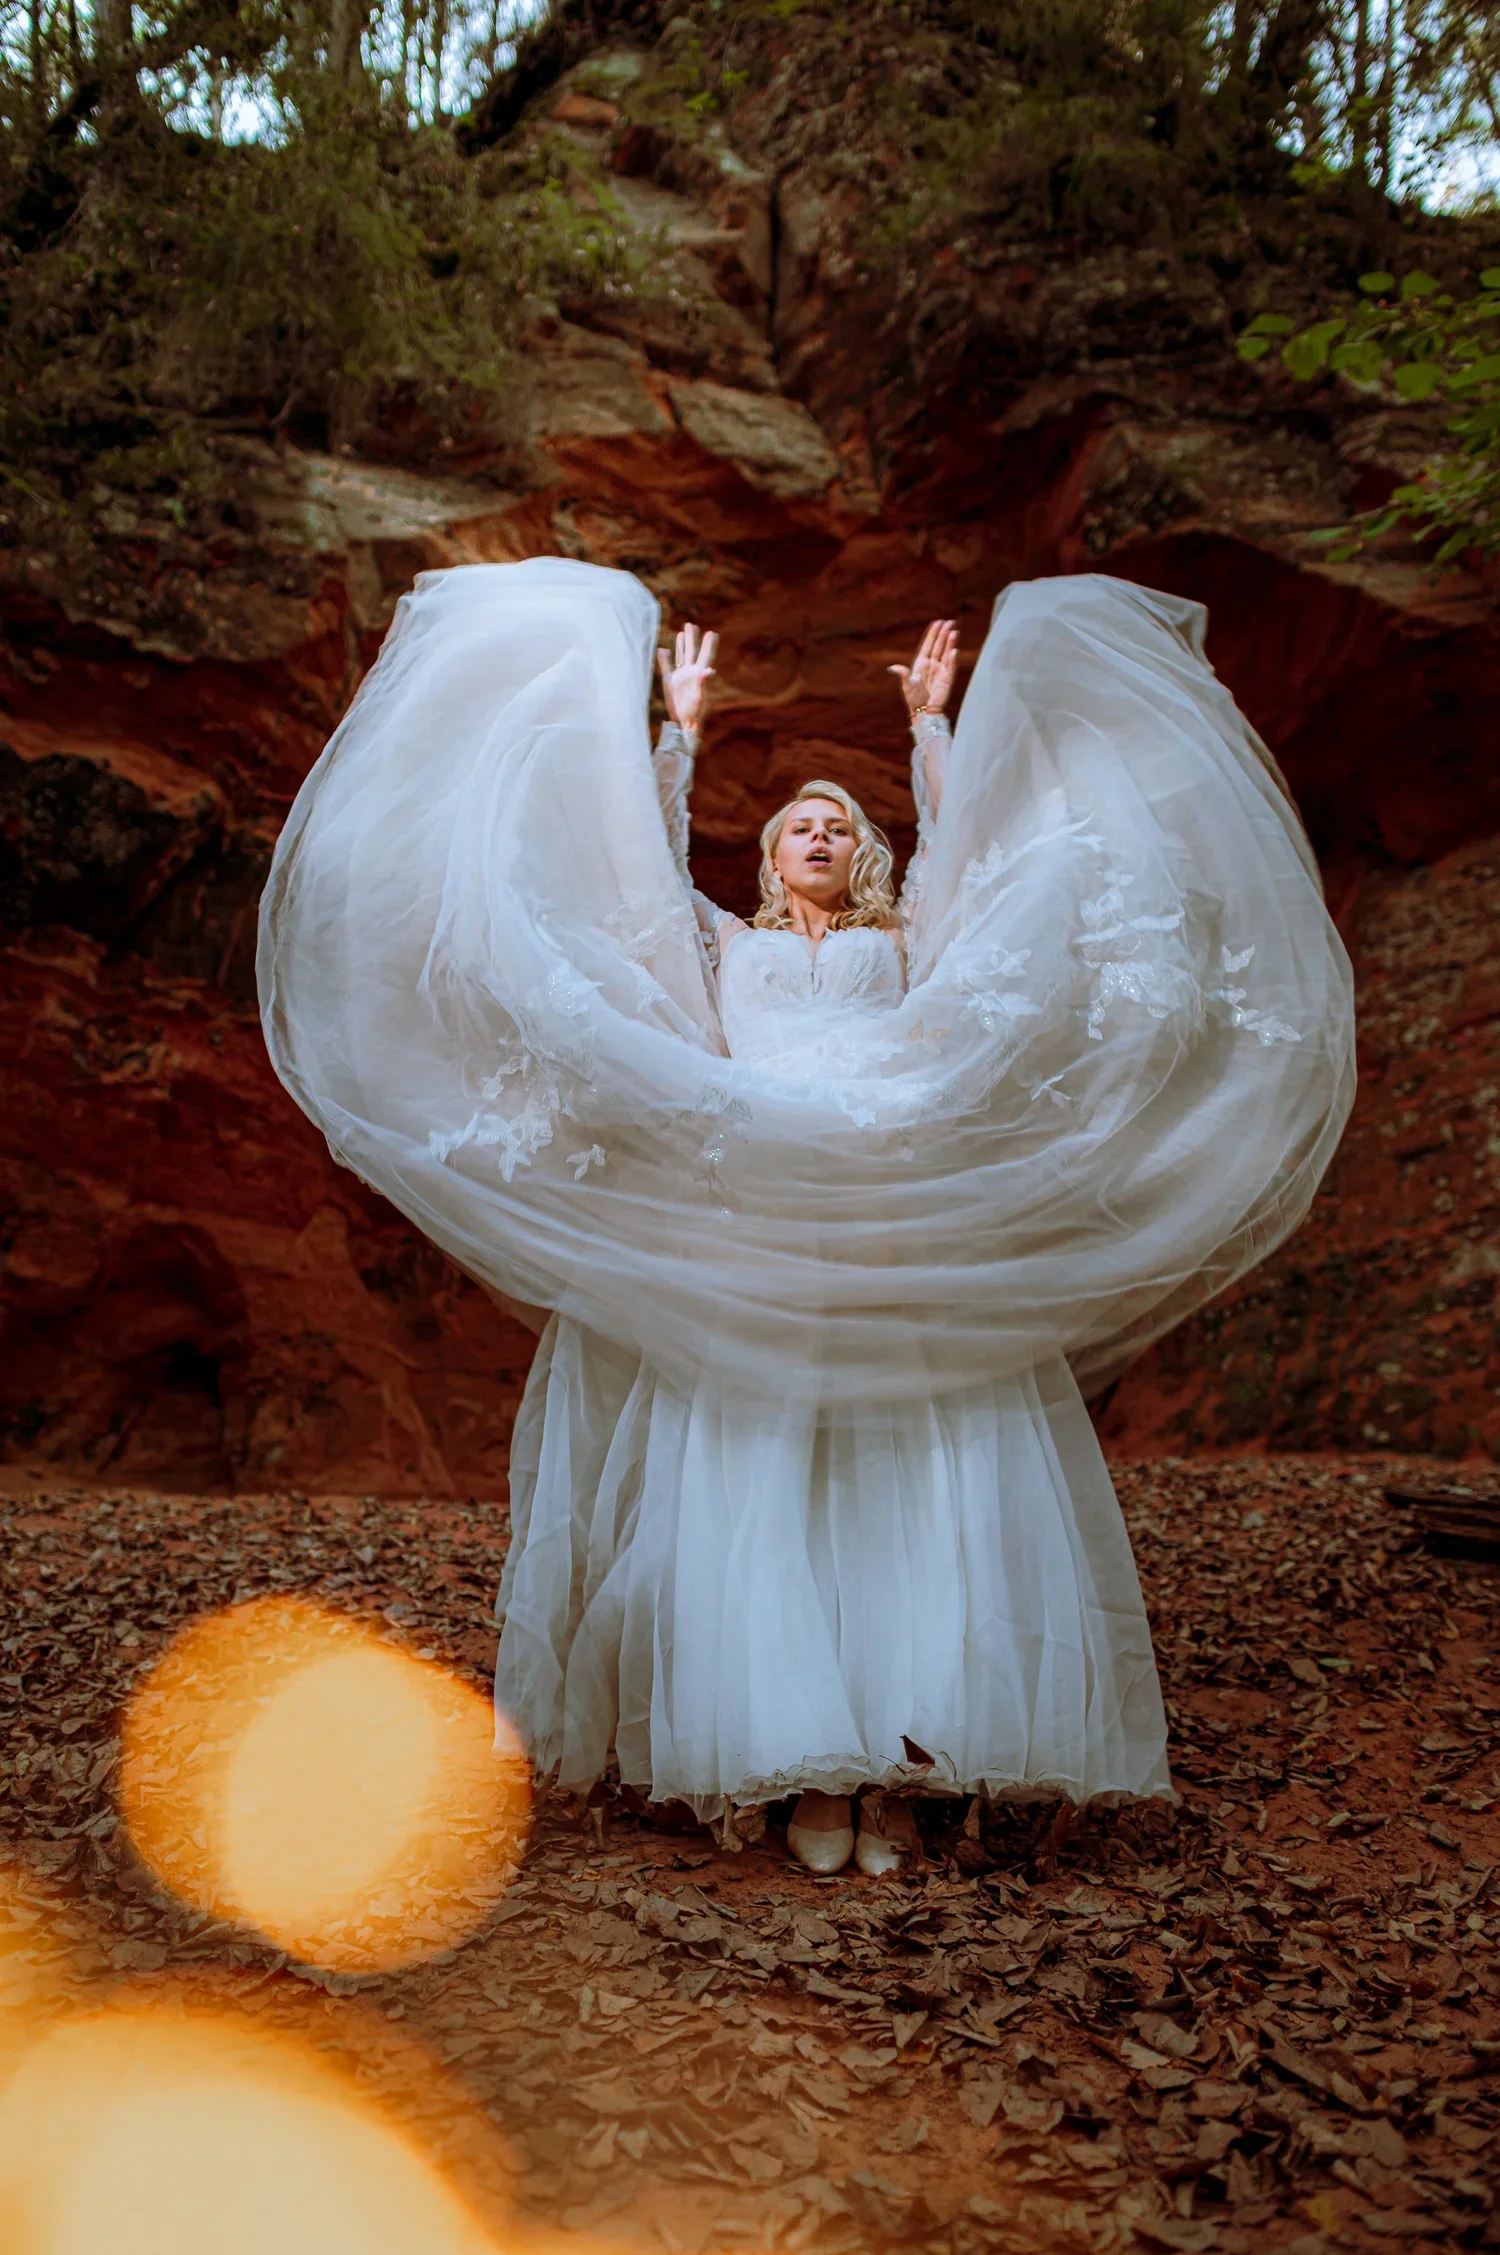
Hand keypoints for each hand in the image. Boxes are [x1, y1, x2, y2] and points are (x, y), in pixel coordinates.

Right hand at [657, 622, 717, 738]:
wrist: (683, 722)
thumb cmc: (695, 712)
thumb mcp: (699, 696)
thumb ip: (702, 682)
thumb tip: (709, 670)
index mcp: (698, 675)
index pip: (705, 656)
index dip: (709, 645)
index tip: (712, 633)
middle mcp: (690, 673)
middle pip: (692, 652)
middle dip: (692, 639)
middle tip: (691, 625)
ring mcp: (681, 677)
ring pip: (681, 657)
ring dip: (681, 645)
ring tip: (682, 632)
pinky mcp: (671, 683)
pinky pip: (667, 667)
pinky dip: (665, 658)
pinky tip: (662, 649)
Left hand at [889, 618, 957, 719]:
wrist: (924, 711)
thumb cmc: (914, 698)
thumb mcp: (907, 685)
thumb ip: (903, 674)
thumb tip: (892, 668)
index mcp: (921, 663)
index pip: (928, 645)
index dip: (933, 634)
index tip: (938, 622)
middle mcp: (932, 664)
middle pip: (939, 646)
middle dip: (944, 634)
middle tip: (950, 622)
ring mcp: (940, 670)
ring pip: (946, 653)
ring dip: (950, 643)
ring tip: (954, 632)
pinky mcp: (948, 678)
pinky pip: (951, 666)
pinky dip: (952, 659)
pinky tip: (954, 650)